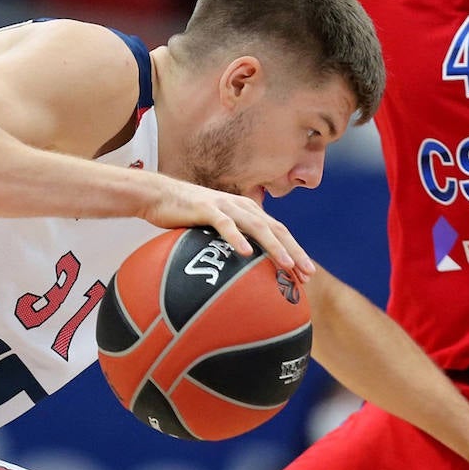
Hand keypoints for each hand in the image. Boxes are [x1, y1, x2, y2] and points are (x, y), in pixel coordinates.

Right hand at [138, 173, 314, 279]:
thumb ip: (233, 241)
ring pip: (257, 226)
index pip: (278, 232)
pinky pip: (225, 224)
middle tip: (308, 273)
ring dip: (274, 246)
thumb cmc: (188, 216)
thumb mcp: (216, 228)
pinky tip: (246, 253)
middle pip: (276, 229)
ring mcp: (226, 206)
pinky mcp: (206, 208)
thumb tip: (246, 267)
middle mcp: (243, 206)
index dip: (295, 251)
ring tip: (286, 265)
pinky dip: (237, 238)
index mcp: (248, 211)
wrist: (160, 195)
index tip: (306, 274)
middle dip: (294, 251)